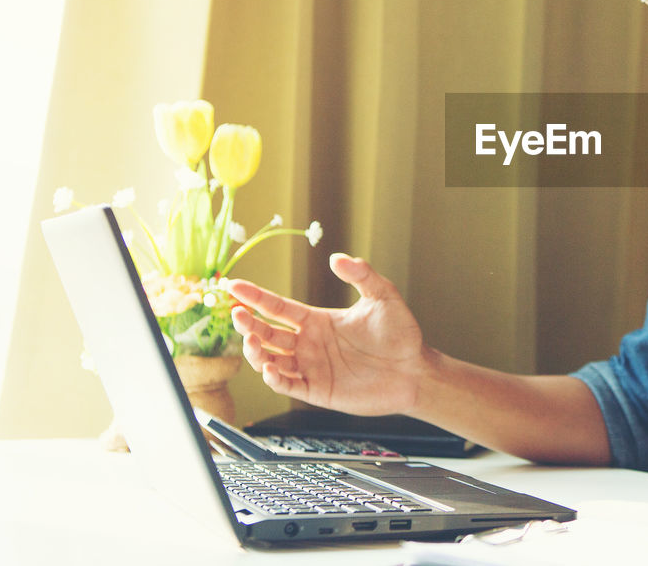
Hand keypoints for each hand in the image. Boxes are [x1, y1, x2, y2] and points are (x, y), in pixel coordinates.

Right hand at [227, 254, 427, 416]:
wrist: (414, 371)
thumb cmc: (401, 334)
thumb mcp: (383, 297)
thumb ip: (362, 275)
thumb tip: (338, 258)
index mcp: (317, 320)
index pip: (277, 307)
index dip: (254, 297)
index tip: (233, 286)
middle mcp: (308, 344)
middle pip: (266, 333)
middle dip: (248, 324)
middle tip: (238, 315)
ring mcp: (311, 367)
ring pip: (270, 359)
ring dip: (256, 352)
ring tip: (252, 341)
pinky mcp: (317, 390)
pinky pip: (288, 385)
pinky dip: (275, 379)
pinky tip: (270, 369)